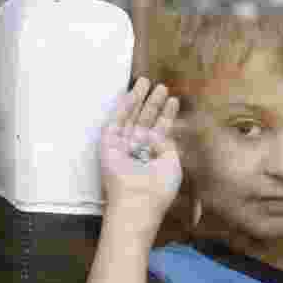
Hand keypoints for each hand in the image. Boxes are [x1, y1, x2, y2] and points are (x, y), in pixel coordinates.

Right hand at [100, 77, 182, 236]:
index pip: (160, 131)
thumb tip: (159, 131)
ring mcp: (122, 147)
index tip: (175, 100)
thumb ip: (168, 144)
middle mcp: (137, 150)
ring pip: (130, 118)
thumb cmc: (158, 188)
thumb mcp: (172, 163)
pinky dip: (123, 107)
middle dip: (153, 104)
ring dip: (138, 100)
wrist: (138, 200)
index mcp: (153, 157)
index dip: (167, 115)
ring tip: (146, 81)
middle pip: (145, 121)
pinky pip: (116, 122)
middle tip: (162, 87)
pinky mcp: (108, 145)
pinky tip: (132, 93)